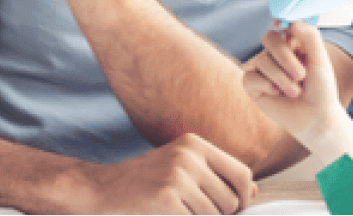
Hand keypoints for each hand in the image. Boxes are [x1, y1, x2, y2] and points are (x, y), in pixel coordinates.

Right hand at [86, 132, 255, 214]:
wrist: (99, 188)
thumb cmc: (143, 180)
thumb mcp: (180, 166)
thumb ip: (215, 175)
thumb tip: (253, 191)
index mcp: (196, 144)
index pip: (242, 173)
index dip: (244, 196)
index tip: (237, 209)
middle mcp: (190, 156)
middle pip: (231, 198)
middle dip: (222, 214)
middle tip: (198, 213)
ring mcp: (178, 177)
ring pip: (215, 214)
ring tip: (180, 213)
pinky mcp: (167, 199)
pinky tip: (167, 215)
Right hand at [241, 21, 345, 147]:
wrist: (315, 117)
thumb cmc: (320, 89)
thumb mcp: (320, 60)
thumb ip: (309, 36)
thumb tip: (290, 22)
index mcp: (293, 44)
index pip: (283, 27)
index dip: (281, 24)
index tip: (281, 25)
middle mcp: (276, 54)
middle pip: (270, 39)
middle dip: (285, 57)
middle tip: (302, 75)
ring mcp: (263, 69)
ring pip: (262, 60)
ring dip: (281, 78)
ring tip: (296, 92)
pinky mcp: (253, 85)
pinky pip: (250, 77)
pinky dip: (266, 85)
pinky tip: (277, 94)